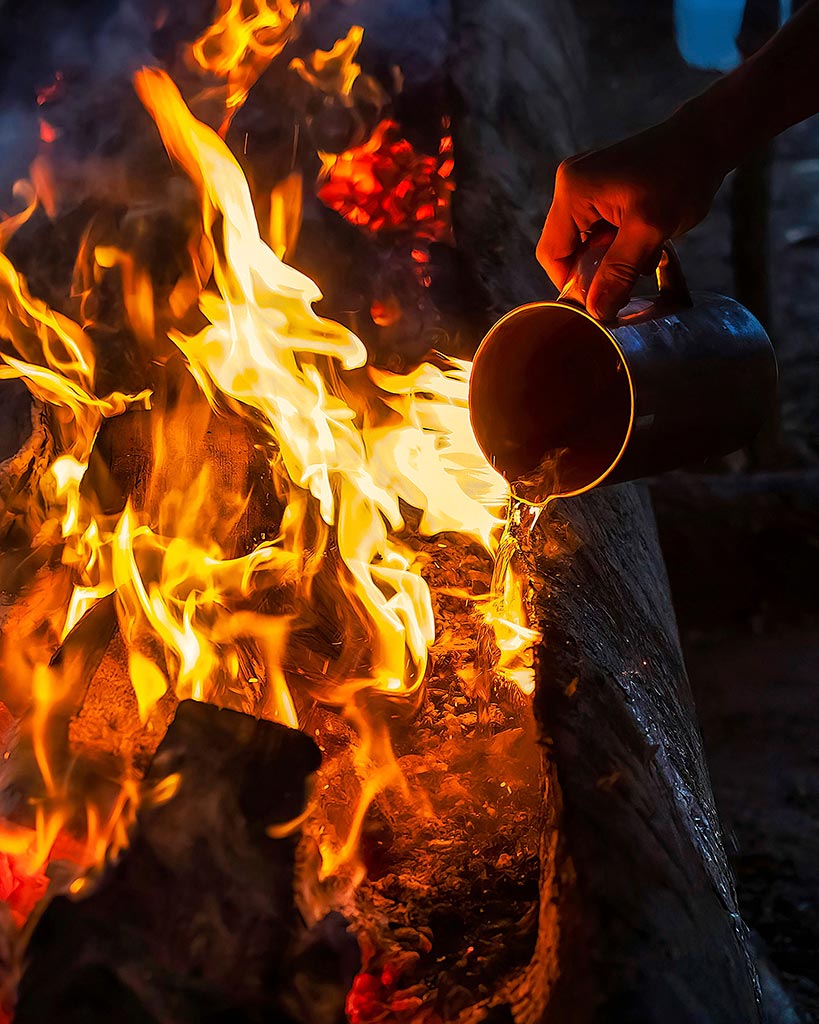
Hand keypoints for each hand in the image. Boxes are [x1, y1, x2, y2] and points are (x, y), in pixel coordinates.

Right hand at [537, 114, 726, 319]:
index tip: (601, 299)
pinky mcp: (600, 190)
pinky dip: (618, 245)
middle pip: (566, 250)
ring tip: (644, 251)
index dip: (571, 283)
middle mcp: (570, 186)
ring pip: (584, 244)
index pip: (552, 254)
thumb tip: (597, 313)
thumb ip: (619, 272)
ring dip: (610, 259)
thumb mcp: (650, 231)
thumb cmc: (682, 175)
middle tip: (629, 278)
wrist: (706, 139)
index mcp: (573, 191)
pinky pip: (597, 231)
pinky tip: (643, 240)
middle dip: (596, 270)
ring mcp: (584, 186)